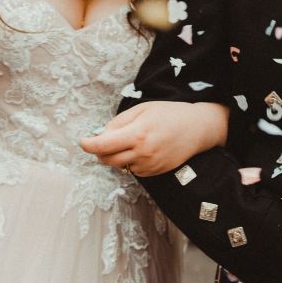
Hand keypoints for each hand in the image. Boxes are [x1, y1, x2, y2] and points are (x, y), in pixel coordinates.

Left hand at [80, 101, 228, 175]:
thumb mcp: (142, 109)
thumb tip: (100, 134)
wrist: (198, 128)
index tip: (83, 141)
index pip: (103, 145)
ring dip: (116, 157)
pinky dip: (131, 162)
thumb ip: (119, 122)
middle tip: (103, 141)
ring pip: (120, 166)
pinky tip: (142, 150)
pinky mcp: (156, 172)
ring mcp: (150, 165)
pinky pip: (134, 170)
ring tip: (129, 142)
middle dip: (100, 152)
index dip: (88, 144)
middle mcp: (142, 153)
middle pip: (107, 160)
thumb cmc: (169, 114)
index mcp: (137, 134)